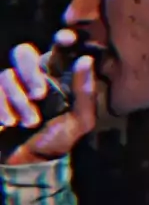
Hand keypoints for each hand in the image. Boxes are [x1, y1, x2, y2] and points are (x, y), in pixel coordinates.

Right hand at [0, 31, 96, 164]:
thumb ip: (85, 93)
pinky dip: (1, 107)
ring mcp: (9, 87)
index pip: (57, 49)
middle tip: (39, 94)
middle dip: (29, 71)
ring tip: (28, 122)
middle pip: (22, 52)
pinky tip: (7, 124)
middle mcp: (30, 76)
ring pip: (6, 75)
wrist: (28, 165)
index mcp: (55, 76)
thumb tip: (85, 59)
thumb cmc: (57, 140)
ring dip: (18, 100)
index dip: (61, 39)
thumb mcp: (79, 122)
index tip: (66, 39)